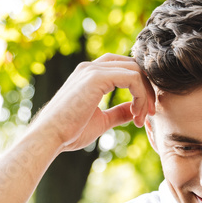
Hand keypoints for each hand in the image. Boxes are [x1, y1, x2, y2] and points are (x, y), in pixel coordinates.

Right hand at [30, 53, 155, 152]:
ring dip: (145, 95)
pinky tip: (135, 114)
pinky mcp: (96, 77)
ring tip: (142, 118)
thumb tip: (134, 110)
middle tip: (151, 113)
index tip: (145, 112)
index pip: (125, 68)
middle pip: (133, 65)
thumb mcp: (102, 121)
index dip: (140, 87)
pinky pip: (132, 77)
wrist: (50, 136)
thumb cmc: (70, 132)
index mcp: (90, 75)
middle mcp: (91, 67)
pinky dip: (140, 95)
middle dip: (147, 89)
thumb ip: (118, 112)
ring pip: (135, 71)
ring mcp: (92, 69)